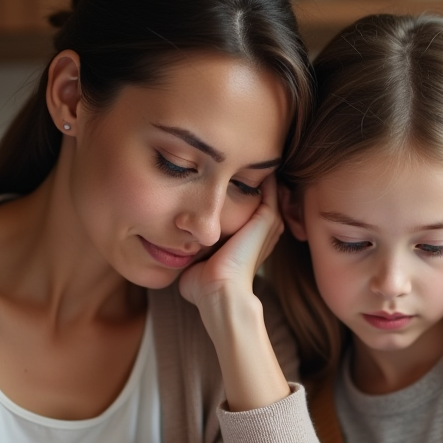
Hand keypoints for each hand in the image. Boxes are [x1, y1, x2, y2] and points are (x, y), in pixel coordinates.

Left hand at [175, 175, 289, 410]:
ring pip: (267, 187)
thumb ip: (190, 249)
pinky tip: (246, 154)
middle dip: (246, 174)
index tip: (218, 172)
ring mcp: (268, 223)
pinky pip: (270, 186)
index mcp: (249, 240)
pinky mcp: (267, 218)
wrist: (219, 293)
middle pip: (260, 194)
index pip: (247, 207)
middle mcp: (262, 230)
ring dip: (254, 169)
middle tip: (233, 154)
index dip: (235, 189)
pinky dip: (261, 171)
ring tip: (241, 149)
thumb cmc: (203, 286)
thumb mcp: (195, 260)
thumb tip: (171, 248)